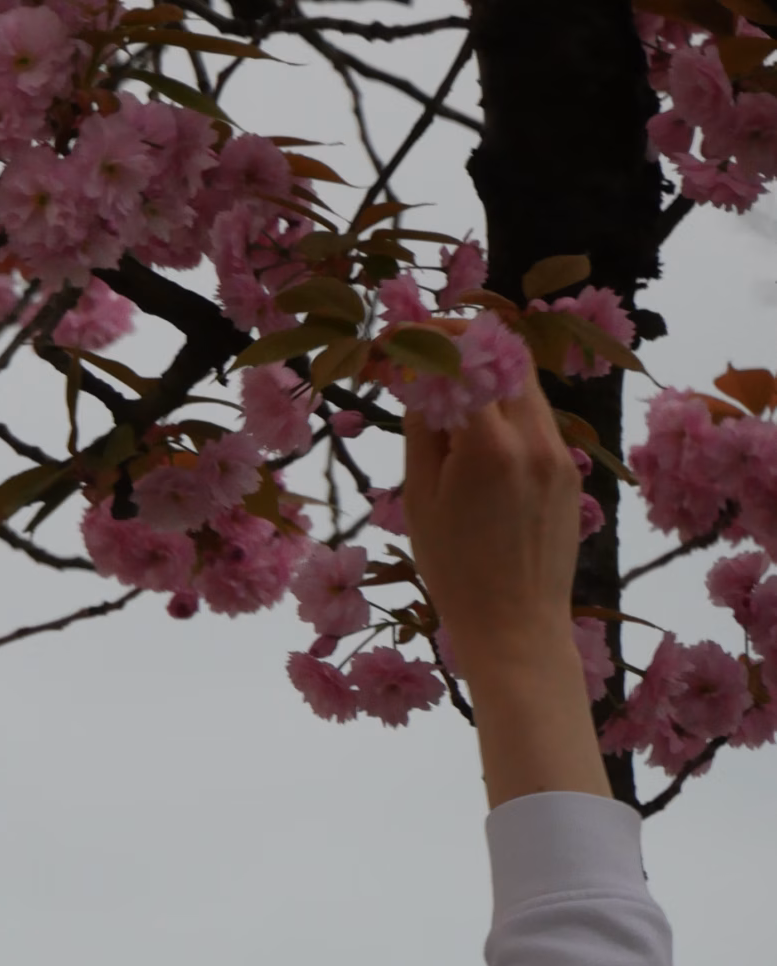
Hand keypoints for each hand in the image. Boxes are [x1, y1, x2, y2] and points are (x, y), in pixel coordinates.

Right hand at [402, 346, 583, 672]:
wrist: (515, 627)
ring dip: (486, 372)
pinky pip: (537, 418)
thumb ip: (422, 430)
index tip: (396, 337)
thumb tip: (420, 376)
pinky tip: (477, 432)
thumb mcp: (419, 500)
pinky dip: (506, 407)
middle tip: (424, 348)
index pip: (461, 359)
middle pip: (503, 354)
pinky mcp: (569, 469)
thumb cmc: (454, 574)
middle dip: (462, 341)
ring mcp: (559, 452)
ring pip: (524, 382)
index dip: (426, 338)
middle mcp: (533, 437)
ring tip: (448, 388)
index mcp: (488, 446)